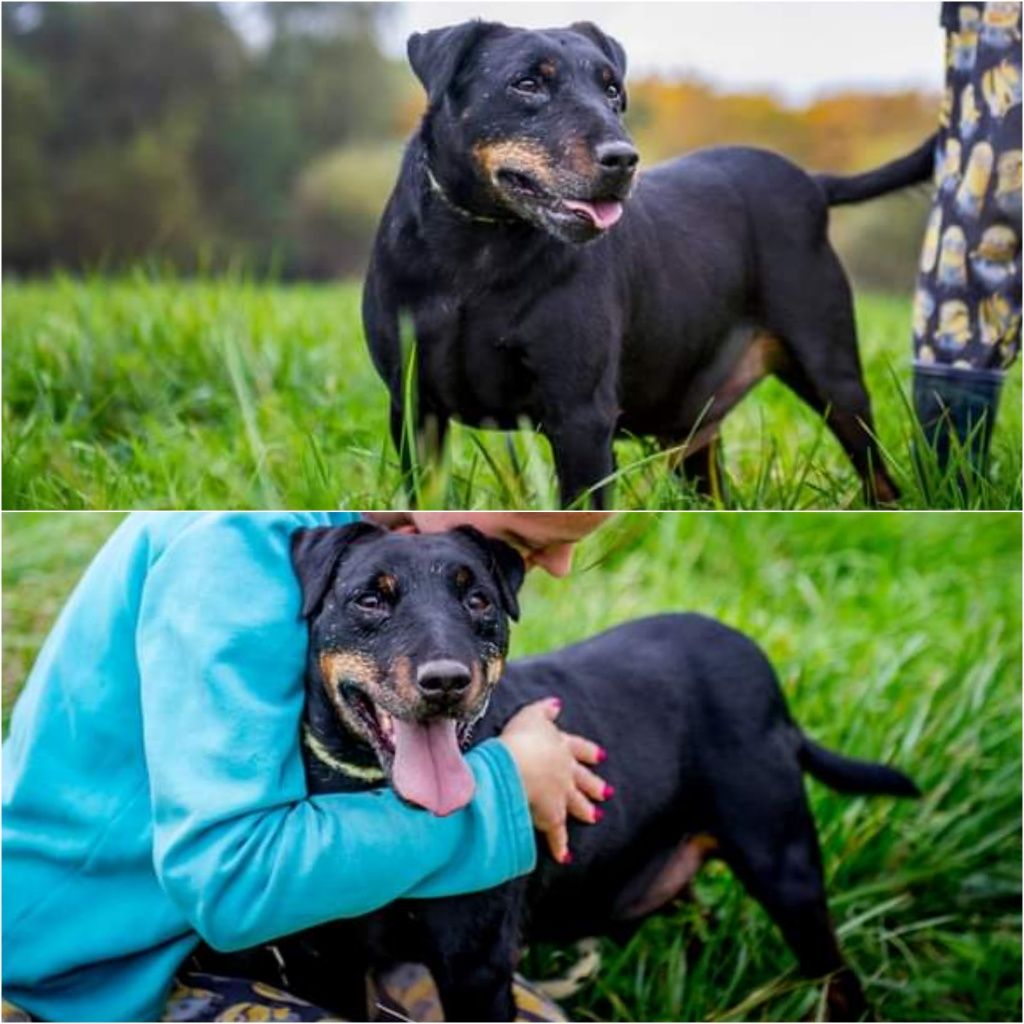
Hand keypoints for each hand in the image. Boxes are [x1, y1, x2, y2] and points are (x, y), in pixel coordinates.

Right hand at [499, 698, 610, 863]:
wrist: (516, 764)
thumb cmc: (521, 737)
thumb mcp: (531, 715)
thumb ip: (545, 710)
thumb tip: (557, 703)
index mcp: (560, 746)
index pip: (579, 748)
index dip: (589, 752)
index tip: (601, 757)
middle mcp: (565, 771)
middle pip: (584, 779)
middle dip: (594, 785)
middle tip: (607, 792)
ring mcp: (561, 794)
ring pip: (577, 804)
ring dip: (585, 811)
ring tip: (595, 818)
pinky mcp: (551, 815)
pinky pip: (557, 833)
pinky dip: (560, 845)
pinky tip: (565, 857)